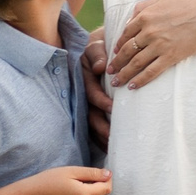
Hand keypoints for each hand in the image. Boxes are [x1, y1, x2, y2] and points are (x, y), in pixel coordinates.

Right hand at [24, 165, 112, 194]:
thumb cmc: (49, 180)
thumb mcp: (72, 171)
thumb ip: (92, 173)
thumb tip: (109, 174)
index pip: (106, 189)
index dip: (106, 179)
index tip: (100, 173)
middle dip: (96, 186)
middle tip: (81, 178)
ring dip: (88, 194)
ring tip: (71, 187)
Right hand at [81, 27, 112, 145]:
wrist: (98, 46)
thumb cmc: (100, 45)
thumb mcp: (96, 45)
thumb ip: (97, 54)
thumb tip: (100, 67)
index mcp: (83, 77)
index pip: (91, 93)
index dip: (101, 101)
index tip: (112, 107)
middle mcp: (82, 93)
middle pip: (90, 114)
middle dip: (101, 127)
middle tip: (113, 138)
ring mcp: (85, 102)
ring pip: (91, 123)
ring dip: (101, 136)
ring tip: (112, 148)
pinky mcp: (91, 108)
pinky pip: (94, 125)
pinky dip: (100, 136)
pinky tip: (109, 147)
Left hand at [110, 0, 195, 88]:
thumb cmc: (188, 3)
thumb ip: (142, 8)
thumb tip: (130, 20)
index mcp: (144, 17)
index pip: (125, 34)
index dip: (118, 46)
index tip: (114, 53)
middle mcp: (148, 32)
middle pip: (127, 51)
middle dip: (116, 63)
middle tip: (109, 71)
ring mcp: (159, 45)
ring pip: (136, 63)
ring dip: (124, 74)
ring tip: (116, 82)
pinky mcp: (171, 56)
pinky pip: (152, 71)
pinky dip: (140, 80)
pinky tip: (133, 86)